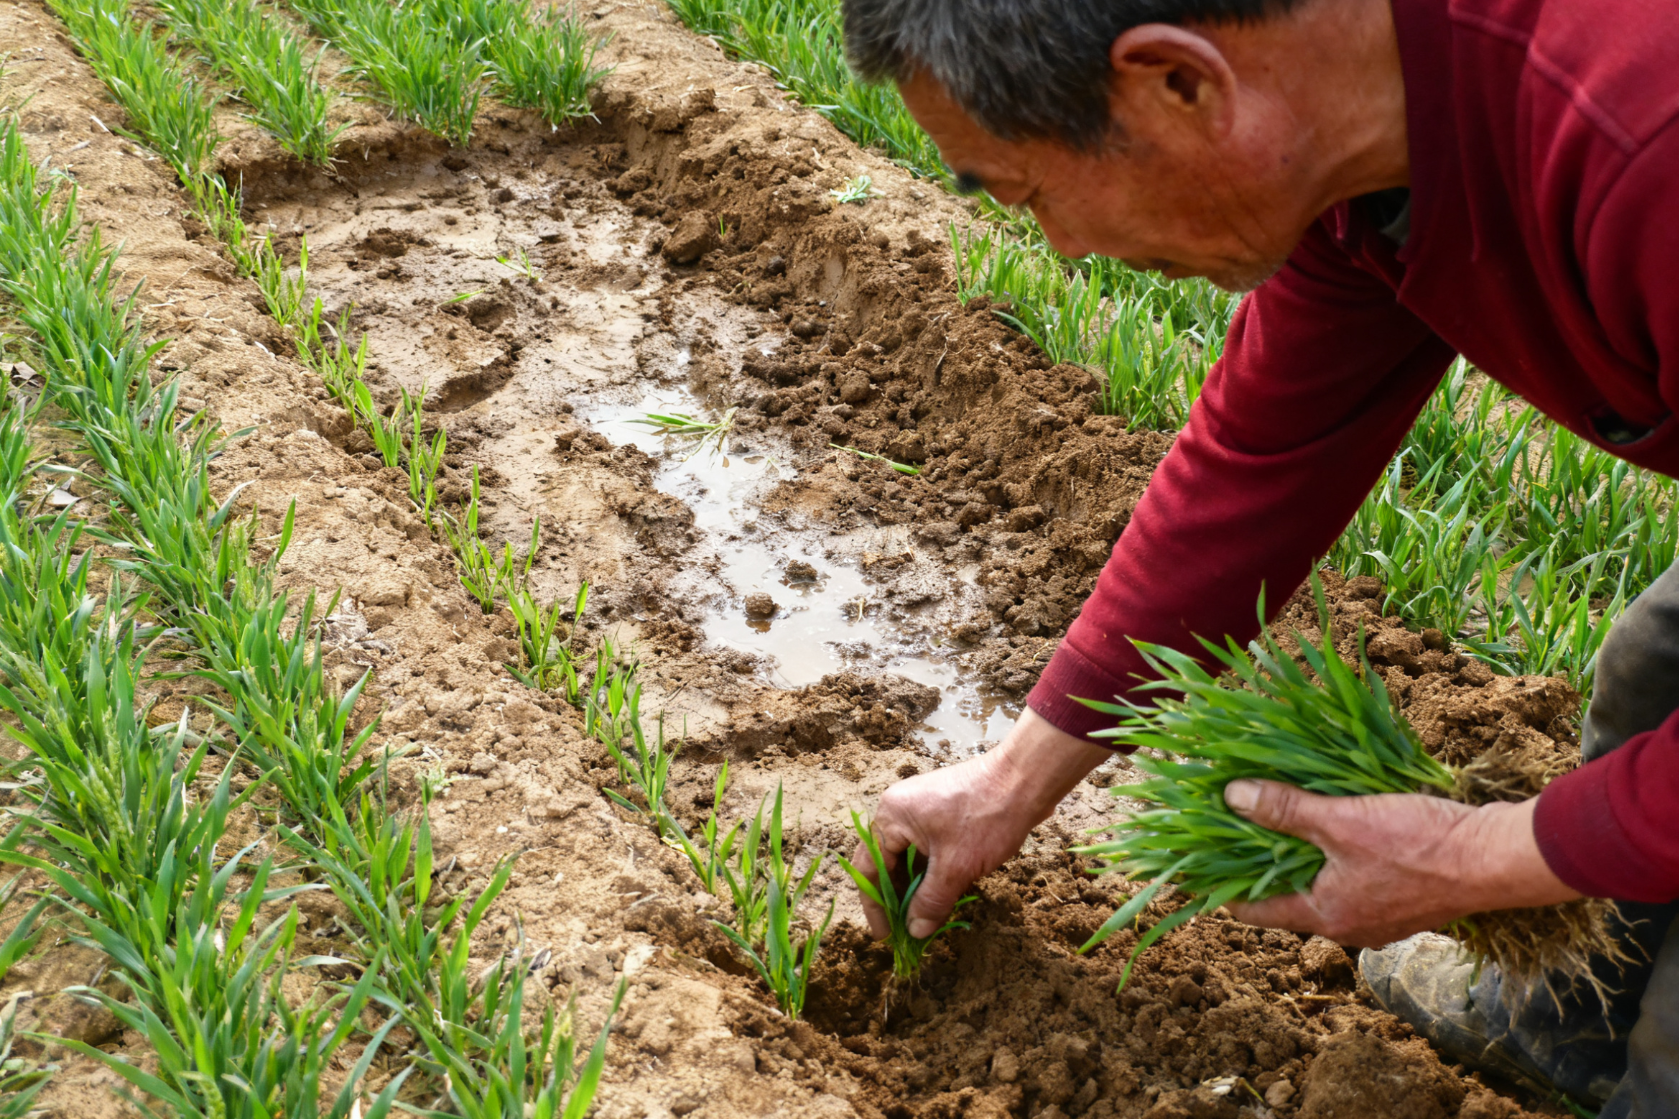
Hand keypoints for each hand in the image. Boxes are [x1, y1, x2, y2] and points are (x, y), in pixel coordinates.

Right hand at [854, 709, 1111, 938]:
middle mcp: (900, 810)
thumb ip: (931, 902)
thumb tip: (915, 931)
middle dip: (898, 900)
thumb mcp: (956, 867)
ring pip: (911, 858)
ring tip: (926, 921)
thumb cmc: (986, 817)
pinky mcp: (944, 813)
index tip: (885, 935)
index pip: (870, 868)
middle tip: (908, 933)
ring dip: (918, 889)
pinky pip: (929, 850)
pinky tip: (942, 898)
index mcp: (891, 817)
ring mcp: (922, 810)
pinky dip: (934, 874)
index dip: (875, 906)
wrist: (1026, 779)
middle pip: (888, 863)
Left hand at [1222, 779, 1582, 946]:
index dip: (1219, 889)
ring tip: (1274, 824)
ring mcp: (1378, 917)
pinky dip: (1332, 858)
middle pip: (1286, 899)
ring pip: (1321, 889)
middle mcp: (1348, 926)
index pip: (1253, 911)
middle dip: (1258, 867)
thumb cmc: (1419, 846)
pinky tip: (1330, 828)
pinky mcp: (1404, 900)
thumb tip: (1231, 797)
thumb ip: (1285, 810)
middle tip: (1229, 834)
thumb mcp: (1343, 820)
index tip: (1192, 868)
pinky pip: (1352, 881)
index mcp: (1325, 917)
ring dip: (1298, 860)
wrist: (1497, 859)